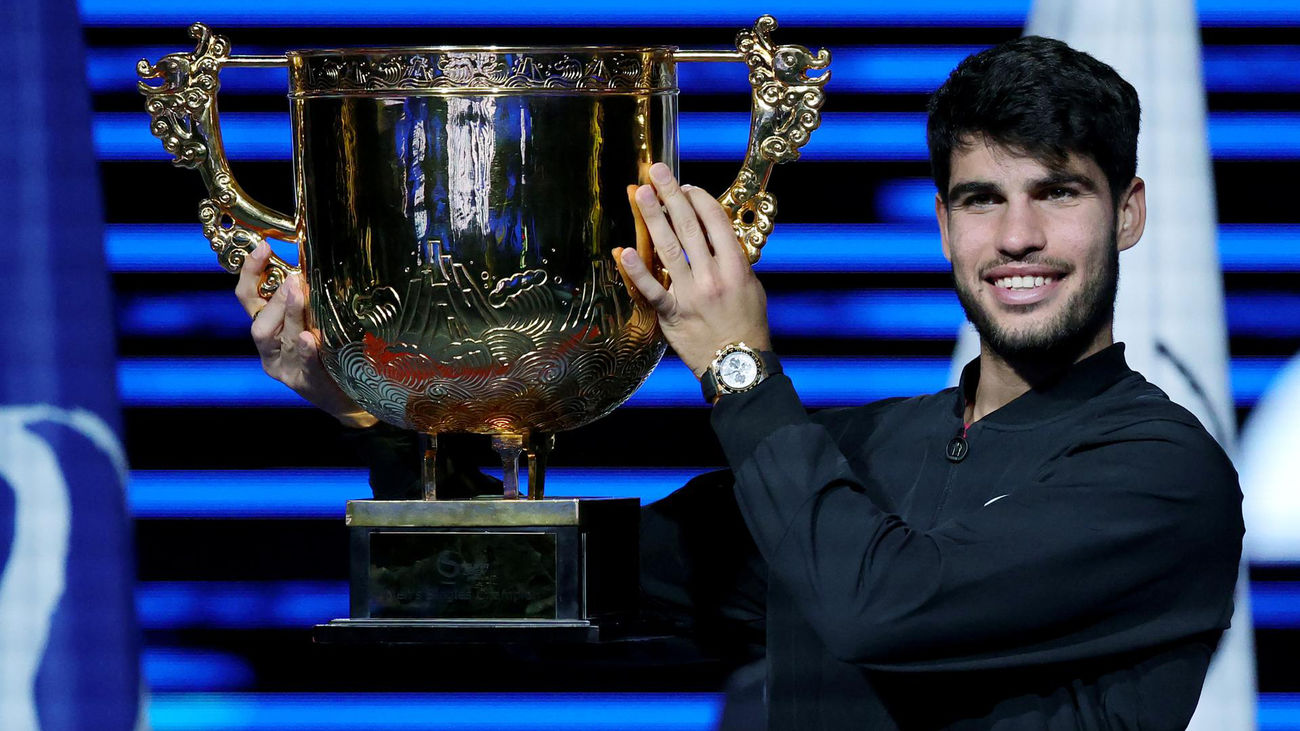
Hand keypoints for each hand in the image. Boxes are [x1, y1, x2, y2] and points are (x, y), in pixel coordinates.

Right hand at [236, 242, 377, 427]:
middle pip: (259, 323)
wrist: (349, 395)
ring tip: (299, 294)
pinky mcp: (303, 383)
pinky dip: (305, 351)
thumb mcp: (315, 319)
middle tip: (293, 279)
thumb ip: (307, 297)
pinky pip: (303, 366)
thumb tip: (311, 262)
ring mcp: (284, 368)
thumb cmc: (330, 351)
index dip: (251, 273)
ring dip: (290, 315)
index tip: (263, 247)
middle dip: (275, 299)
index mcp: (268, 328)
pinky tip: (309, 339)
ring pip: (278, 341)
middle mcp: (269, 349)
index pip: (248, 298)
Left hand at [614, 163, 771, 377]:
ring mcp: (691, 294)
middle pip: (689, 227)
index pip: (715, 221)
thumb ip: (733, 260)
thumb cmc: (747, 325)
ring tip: (641, 193)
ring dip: (653, 218)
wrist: (738, 364)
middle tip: (656, 171)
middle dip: (671, 195)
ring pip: (669, 249)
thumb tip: (716, 235)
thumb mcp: (752, 287)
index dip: (699, 199)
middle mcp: (713, 276)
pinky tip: (623, 252)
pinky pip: (652, 290)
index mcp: (736, 266)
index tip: (685, 186)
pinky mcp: (673, 314)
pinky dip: (637, 272)